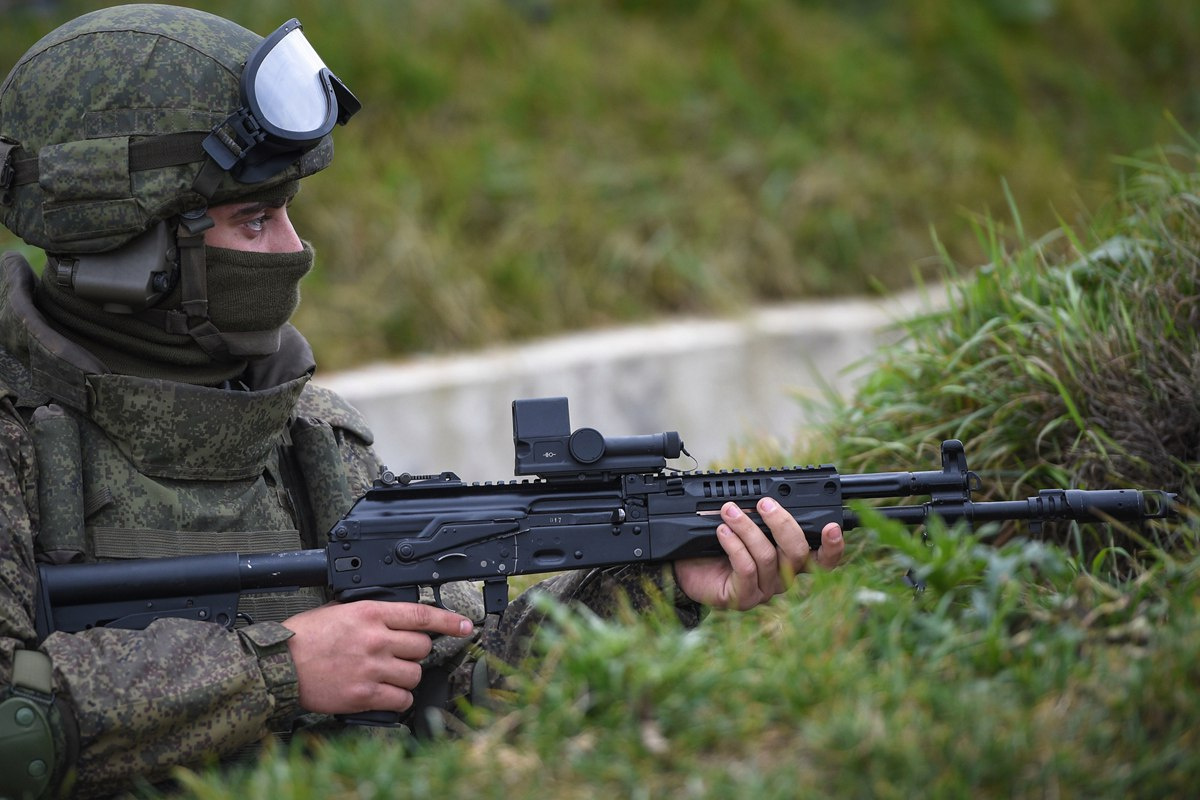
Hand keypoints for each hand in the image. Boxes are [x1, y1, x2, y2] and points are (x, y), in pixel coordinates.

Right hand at [283, 600, 473, 714]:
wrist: (279, 666)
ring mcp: (371, 668)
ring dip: (406, 678)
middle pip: (422, 648)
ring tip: (387, 676)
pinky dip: (398, 700)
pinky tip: (385, 695)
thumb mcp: (339, 610)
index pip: (421, 615)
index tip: (465, 626)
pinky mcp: (364, 695)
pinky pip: (400, 700)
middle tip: (399, 656)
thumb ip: (370, 612)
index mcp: (370, 613)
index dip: (449, 621)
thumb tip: (395, 617)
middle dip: (415, 653)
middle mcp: (375, 639)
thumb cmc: (304, 637)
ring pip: (414, 675)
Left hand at [673, 498, 844, 609]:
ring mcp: (764, 590)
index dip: (833, 546)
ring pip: (768, 557)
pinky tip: (722, 533)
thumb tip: (766, 499)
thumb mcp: (741, 525)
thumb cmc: (716, 544)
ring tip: (728, 511)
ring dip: (748, 528)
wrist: (686, 569)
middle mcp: (782, 576)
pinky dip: (734, 546)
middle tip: (764, 504)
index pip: (823, 558)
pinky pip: (746, 569)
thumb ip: (759, 516)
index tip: (832, 526)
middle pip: (798, 553)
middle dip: (782, 523)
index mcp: (790, 560)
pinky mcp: (743, 598)